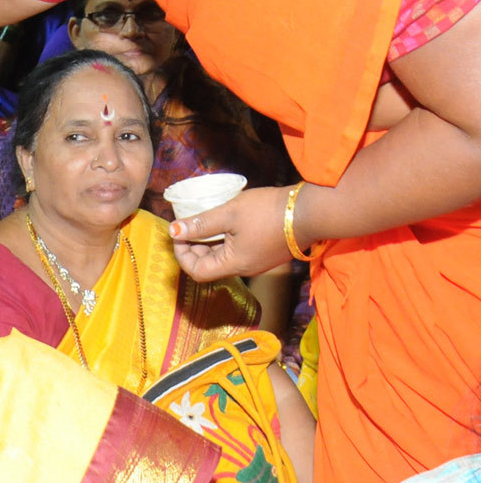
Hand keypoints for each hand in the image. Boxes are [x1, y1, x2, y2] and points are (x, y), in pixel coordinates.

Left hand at [170, 185, 294, 281]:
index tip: (179, 232)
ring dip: (209, 241)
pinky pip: (237, 251)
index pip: (197, 271)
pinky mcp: (264, 253)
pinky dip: (225, 239)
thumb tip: (173, 231)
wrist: (310, 211)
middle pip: (209, 265)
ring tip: (205, 219)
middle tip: (190, 223)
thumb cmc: (268, 211)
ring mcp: (256, 262)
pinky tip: (225, 221)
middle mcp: (245, 269)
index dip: (182, 253)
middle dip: (194, 245)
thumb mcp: (229, 213)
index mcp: (234, 264)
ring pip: (223, 257)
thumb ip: (200, 224)